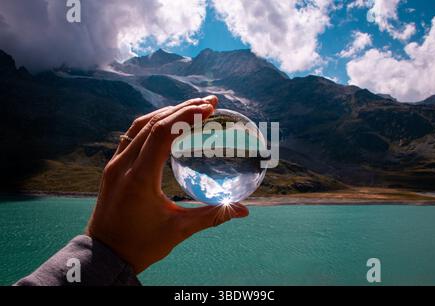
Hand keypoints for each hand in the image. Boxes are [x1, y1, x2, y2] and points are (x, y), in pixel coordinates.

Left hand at [86, 96, 248, 273]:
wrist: (105, 255)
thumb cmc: (140, 245)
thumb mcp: (179, 231)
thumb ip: (212, 216)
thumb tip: (244, 211)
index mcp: (139, 178)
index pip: (163, 133)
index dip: (187, 116)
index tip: (210, 108)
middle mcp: (123, 165)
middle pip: (153, 123)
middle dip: (183, 109)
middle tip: (209, 102)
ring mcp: (115, 164)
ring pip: (140, 126)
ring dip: (167, 113)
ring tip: (192, 107)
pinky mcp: (112, 167)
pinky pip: (131, 136)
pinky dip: (152, 124)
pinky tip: (167, 124)